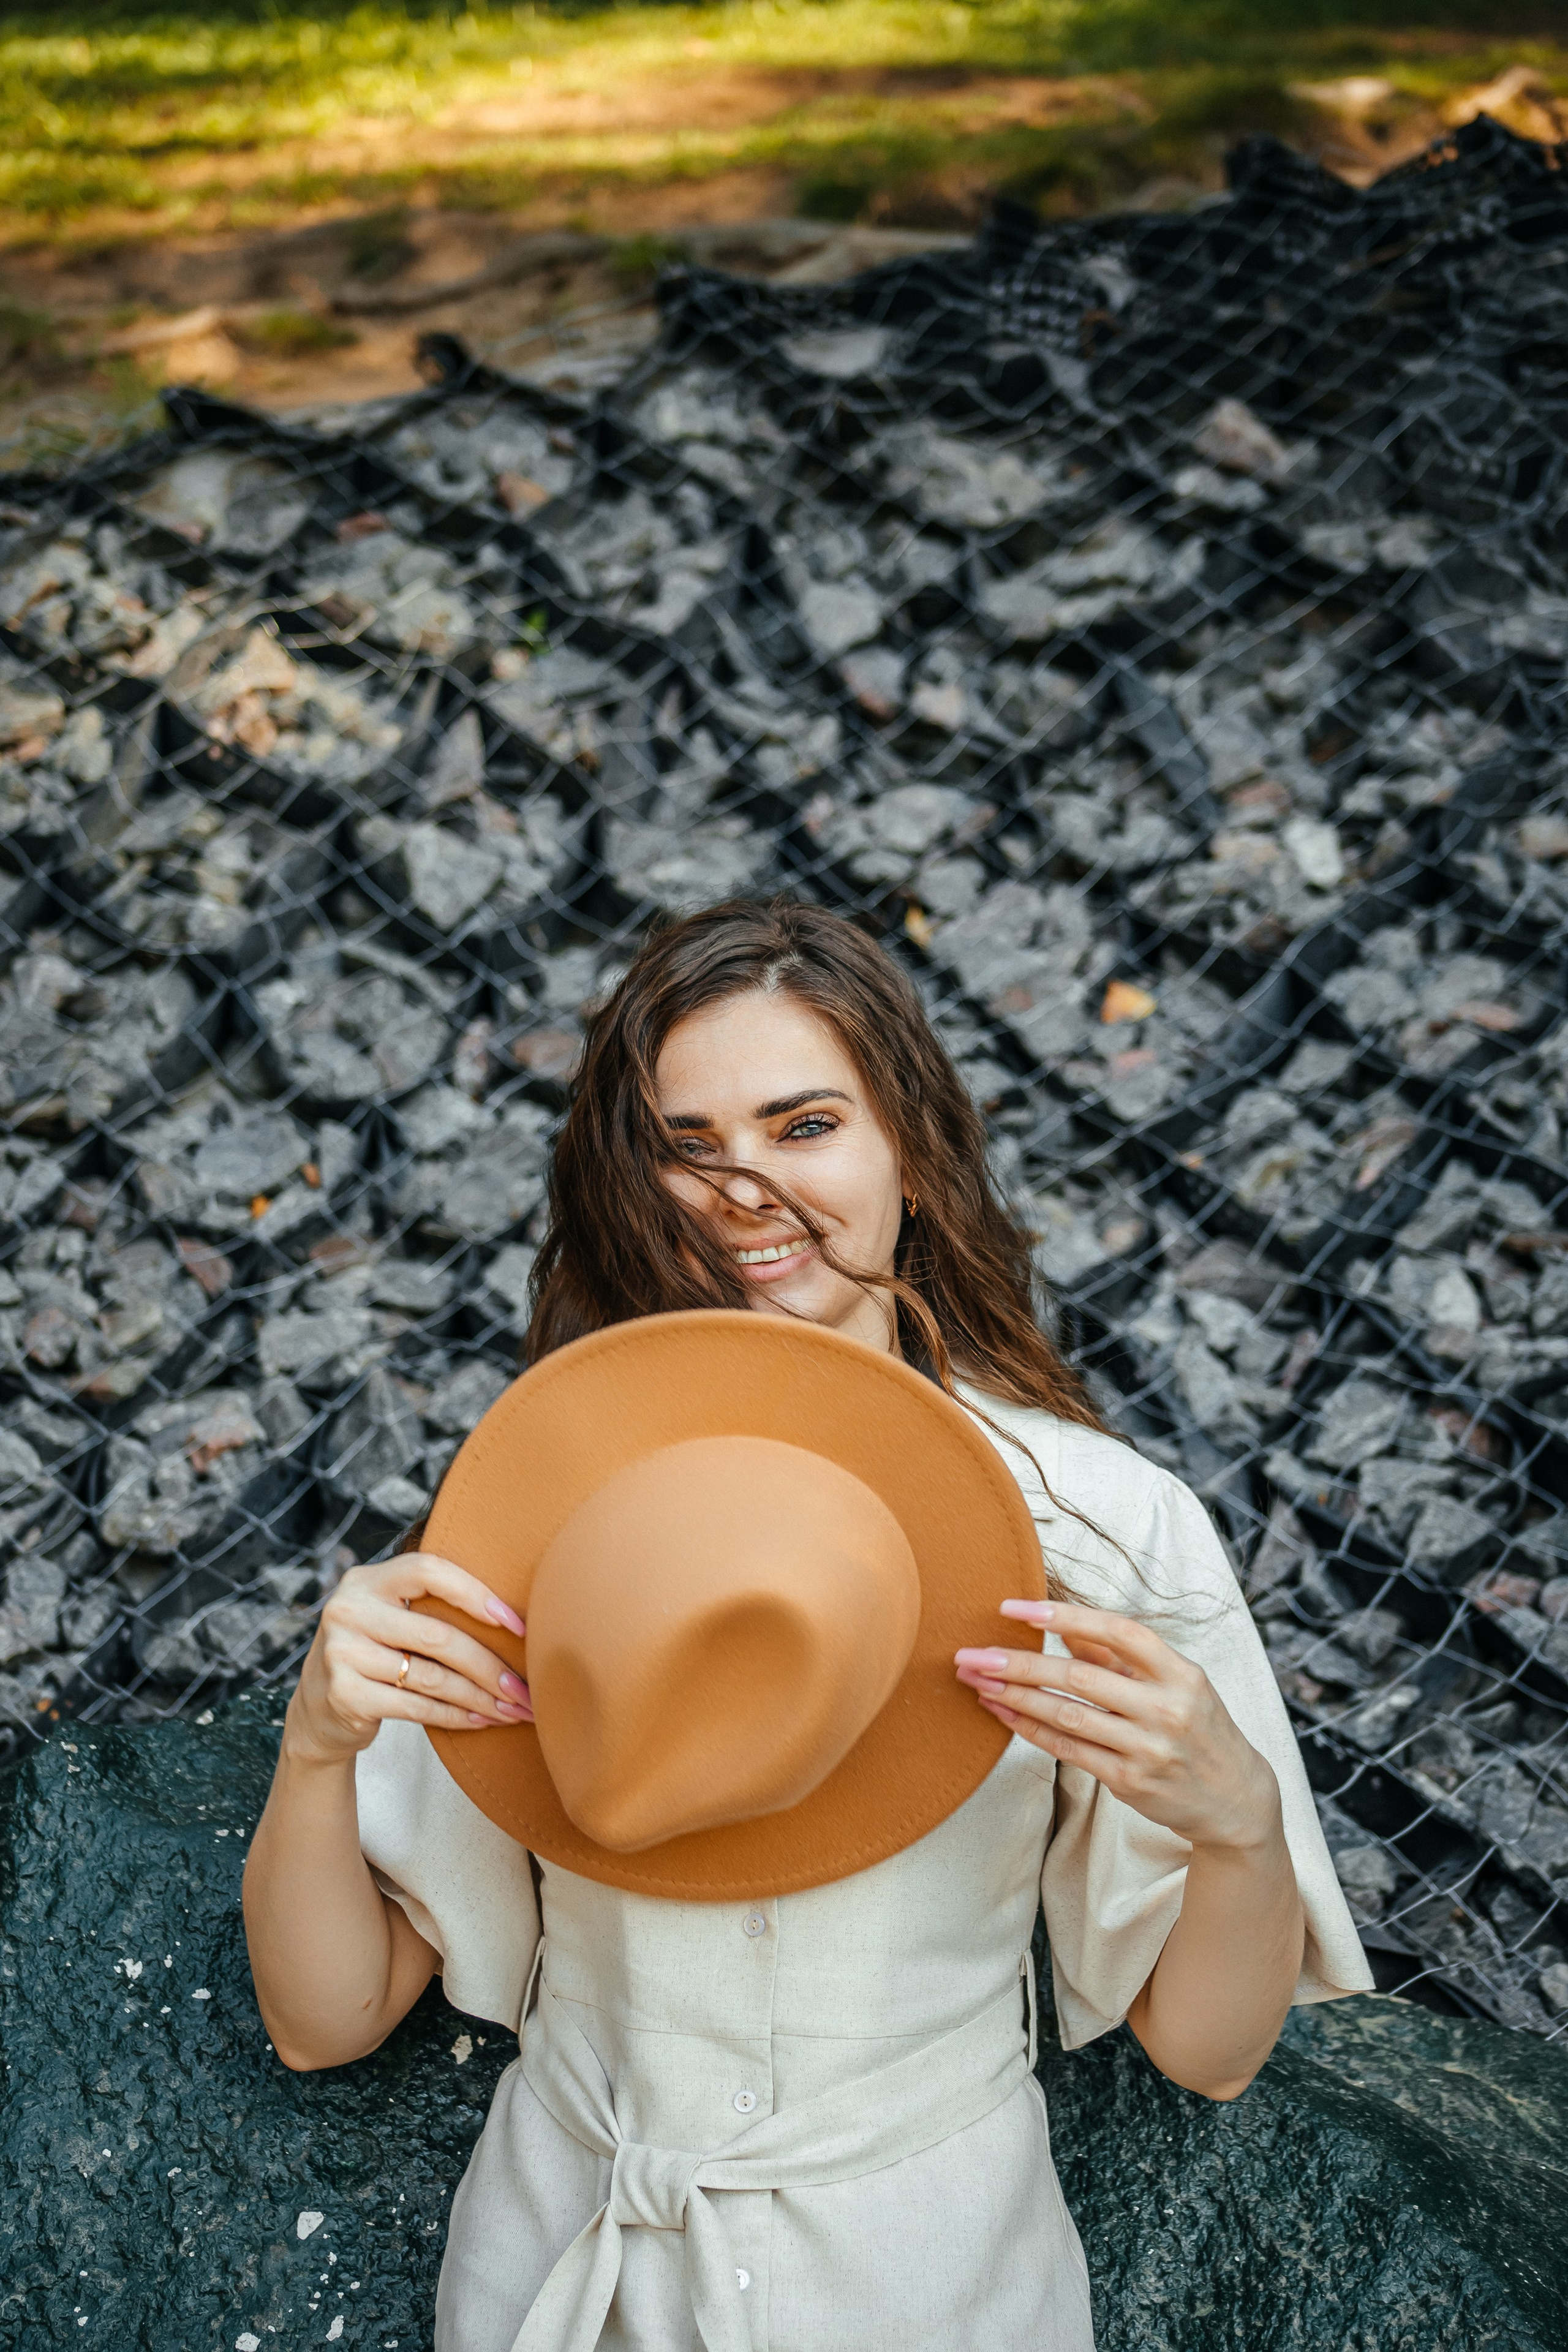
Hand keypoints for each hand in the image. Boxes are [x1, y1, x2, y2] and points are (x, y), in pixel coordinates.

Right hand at [284, 1552, 531, 1768]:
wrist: (316, 1712)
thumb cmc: (375, 1656)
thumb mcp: (389, 1618)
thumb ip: (430, 1607)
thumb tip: (515, 1620)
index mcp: (365, 1579)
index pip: (429, 1570)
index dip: (476, 1593)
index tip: (517, 1623)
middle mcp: (348, 1609)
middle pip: (438, 1634)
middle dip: (490, 1665)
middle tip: (525, 1688)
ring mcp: (342, 1653)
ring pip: (432, 1677)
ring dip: (481, 1697)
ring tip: (514, 1709)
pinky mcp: (344, 1694)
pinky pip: (417, 1707)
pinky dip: (456, 1716)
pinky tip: (482, 1721)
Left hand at [955, 1598, 1280, 1852]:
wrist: (1235, 1799)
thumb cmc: (1197, 1727)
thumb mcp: (1176, 1683)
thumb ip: (1121, 1656)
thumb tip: (1064, 1623)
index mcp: (1181, 1672)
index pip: (1116, 1631)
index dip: (1062, 1614)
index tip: (1012, 1607)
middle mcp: (1166, 1708)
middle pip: (1079, 1675)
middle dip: (1018, 1662)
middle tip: (971, 1653)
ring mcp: (1147, 1748)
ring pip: (1067, 1715)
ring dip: (1014, 1696)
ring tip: (975, 1680)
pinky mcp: (1129, 1781)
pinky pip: (1068, 1750)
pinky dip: (1030, 1729)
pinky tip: (1002, 1712)